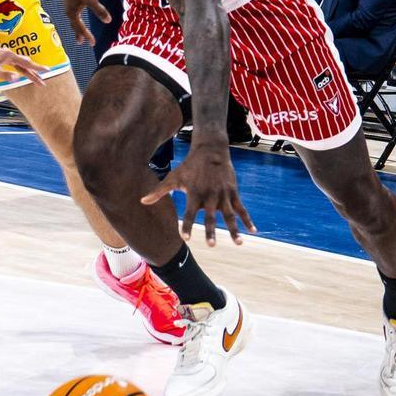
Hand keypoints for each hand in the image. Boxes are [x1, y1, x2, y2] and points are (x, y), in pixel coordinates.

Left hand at [0, 48, 46, 86]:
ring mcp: (5, 55)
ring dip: (29, 71)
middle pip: (25, 64)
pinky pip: (15, 63)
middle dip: (35, 73)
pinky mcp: (1, 57)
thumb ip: (5, 75)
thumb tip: (17, 78)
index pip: (26, 63)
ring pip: (21, 64)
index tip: (48, 70)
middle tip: (43, 83)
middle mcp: (8, 54)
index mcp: (8, 56)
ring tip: (37, 78)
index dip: (37, 68)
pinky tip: (22, 72)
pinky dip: (21, 68)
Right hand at [60, 0, 109, 46]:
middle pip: (73, 24)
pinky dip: (77, 14)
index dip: (87, 35)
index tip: (92, 43)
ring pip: (73, 16)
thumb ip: (99, 10)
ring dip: (77, 24)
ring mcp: (69, 2)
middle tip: (80, 42)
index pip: (79, 27)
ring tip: (80, 28)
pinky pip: (74, 9)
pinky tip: (80, 10)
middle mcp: (68, 8)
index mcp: (71, 12)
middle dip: (78, 33)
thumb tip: (108, 21)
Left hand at [141, 140, 255, 244]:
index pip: (190, 213)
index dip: (187, 225)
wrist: (211, 150)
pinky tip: (253, 231)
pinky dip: (248, 220)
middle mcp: (210, 196)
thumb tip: (142, 201)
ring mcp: (223, 195)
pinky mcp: (233, 193)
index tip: (186, 237)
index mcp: (195, 194)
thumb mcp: (174, 177)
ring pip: (230, 215)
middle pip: (211, 216)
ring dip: (234, 229)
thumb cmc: (189, 166)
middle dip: (211, 230)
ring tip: (238, 243)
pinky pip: (242, 208)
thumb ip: (159, 191)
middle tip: (211, 245)